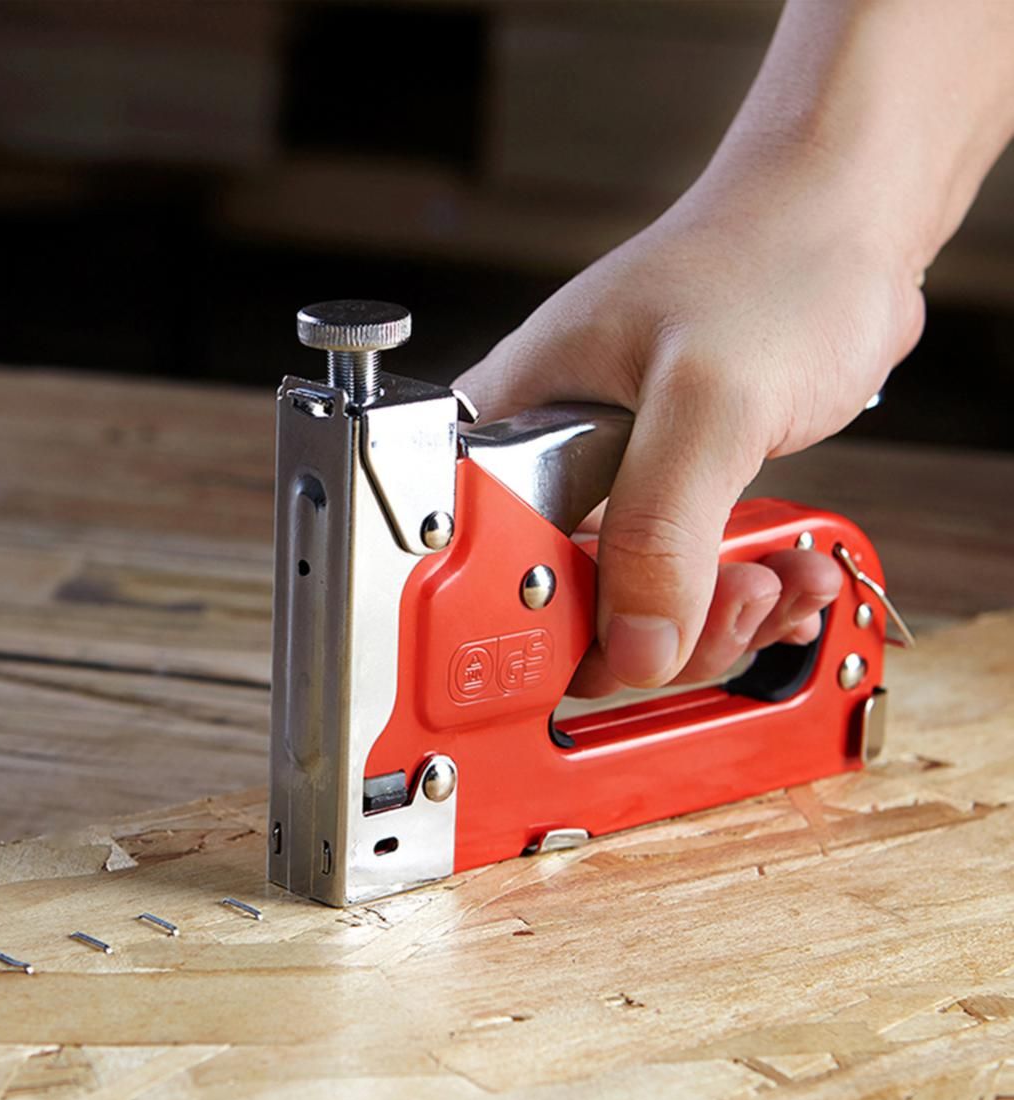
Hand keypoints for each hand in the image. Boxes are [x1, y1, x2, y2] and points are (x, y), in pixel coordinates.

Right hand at [455, 151, 925, 694]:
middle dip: (658, 628)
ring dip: (717, 617)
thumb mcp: (709, 399)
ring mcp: (602, 486)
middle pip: (559, 608)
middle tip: (732, 597)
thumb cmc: (768, 261)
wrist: (842, 225)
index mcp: (506, 428)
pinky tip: (787, 570)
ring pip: (628, 609)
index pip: (483, 569)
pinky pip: (680, 584)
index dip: (541, 627)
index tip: (619, 641)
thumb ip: (661, 528)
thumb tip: (636, 648)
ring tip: (779, 577)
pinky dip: (740, 597)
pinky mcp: (658, 497)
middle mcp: (540, 465)